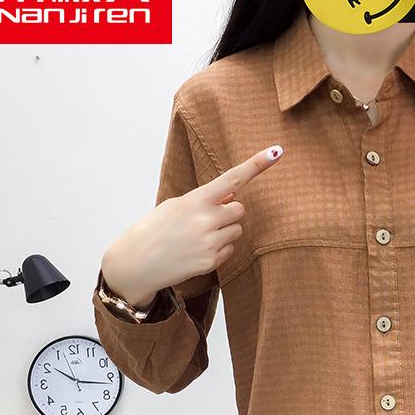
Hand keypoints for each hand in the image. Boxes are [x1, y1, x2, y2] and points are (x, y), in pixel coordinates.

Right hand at [103, 144, 283, 305]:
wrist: (136, 263)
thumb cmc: (155, 229)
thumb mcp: (176, 206)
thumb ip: (205, 200)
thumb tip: (231, 197)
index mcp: (196, 200)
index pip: (232, 178)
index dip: (256, 164)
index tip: (277, 151)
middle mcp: (206, 220)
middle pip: (239, 209)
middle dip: (228, 212)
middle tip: (205, 220)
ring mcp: (210, 242)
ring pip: (237, 230)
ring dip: (224, 232)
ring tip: (198, 237)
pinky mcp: (211, 261)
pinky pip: (230, 250)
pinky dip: (219, 250)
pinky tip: (197, 251)